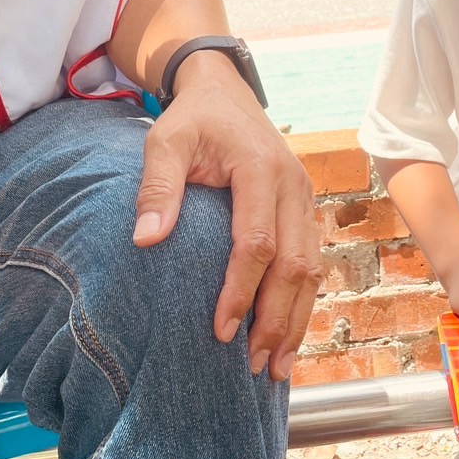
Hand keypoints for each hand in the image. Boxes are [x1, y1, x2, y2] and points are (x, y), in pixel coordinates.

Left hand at [132, 55, 320, 381]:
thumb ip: (157, 186)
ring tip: (277, 367)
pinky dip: (302, 301)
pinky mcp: (305, 209)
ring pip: (312, 268)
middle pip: (295, 263)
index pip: (257, 240)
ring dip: (296, 319)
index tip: (221, 331)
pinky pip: (312, 261)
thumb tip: (147, 240)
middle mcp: (294, 184)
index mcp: (261, 167)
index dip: (241, 289)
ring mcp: (305, 197)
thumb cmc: (192, 119)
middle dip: (276, 319)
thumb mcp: (164, 140)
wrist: (224, 91)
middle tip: (255, 366)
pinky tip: (288, 333)